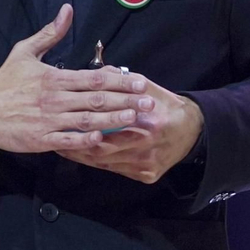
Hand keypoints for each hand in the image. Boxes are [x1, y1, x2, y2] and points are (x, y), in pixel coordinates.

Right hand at [0, 4, 157, 153]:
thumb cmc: (4, 82)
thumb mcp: (24, 52)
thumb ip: (49, 33)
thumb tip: (67, 10)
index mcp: (54, 78)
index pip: (94, 79)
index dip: (120, 80)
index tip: (141, 82)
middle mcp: (54, 99)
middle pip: (97, 99)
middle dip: (126, 100)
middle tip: (149, 103)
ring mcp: (48, 120)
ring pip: (87, 120)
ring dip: (113, 119)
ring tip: (135, 119)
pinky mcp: (41, 139)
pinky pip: (67, 140)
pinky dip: (85, 140)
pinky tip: (101, 137)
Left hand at [57, 75, 203, 183]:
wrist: (193, 131)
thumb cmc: (167, 107)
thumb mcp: (149, 87)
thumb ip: (122, 81)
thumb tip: (95, 73)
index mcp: (148, 121)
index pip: (108, 124)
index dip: (83, 123)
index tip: (64, 119)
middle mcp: (147, 145)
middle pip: (102, 148)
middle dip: (76, 144)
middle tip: (55, 137)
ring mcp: (146, 164)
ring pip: (105, 163)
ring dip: (82, 155)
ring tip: (62, 147)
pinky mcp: (146, 175)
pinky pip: (114, 171)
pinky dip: (96, 163)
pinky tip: (83, 156)